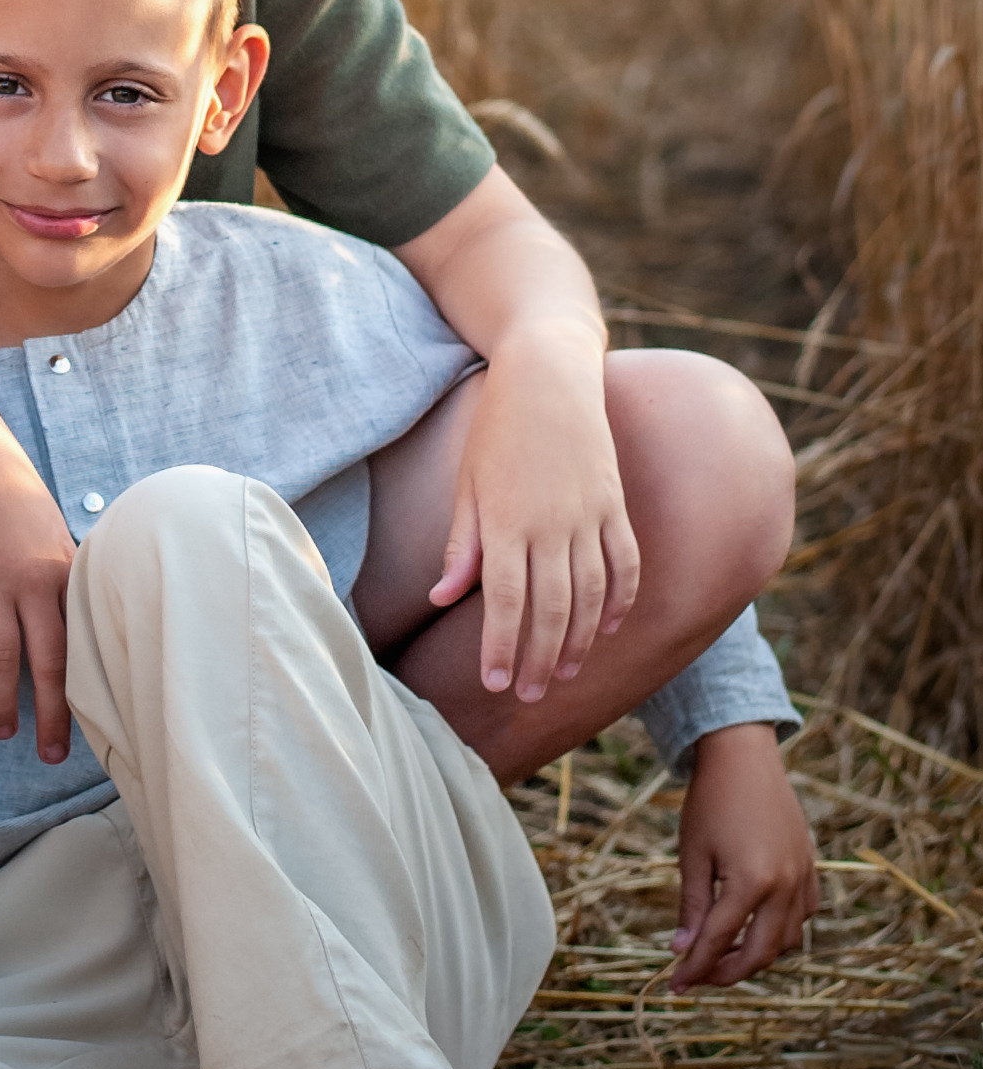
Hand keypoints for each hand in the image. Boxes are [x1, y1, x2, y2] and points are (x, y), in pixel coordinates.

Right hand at [0, 387, 77, 762]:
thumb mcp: (41, 523)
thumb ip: (55, 567)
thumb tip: (64, 608)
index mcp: (62, 567)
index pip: (81, 640)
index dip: (83, 686)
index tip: (94, 722)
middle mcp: (34, 577)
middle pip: (49, 660)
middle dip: (52, 713)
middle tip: (53, 755)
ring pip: (2, 656)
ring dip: (2, 701)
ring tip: (1, 733)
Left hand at [428, 331, 640, 700]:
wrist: (548, 374)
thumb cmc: (496, 430)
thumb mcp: (467, 484)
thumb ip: (462, 546)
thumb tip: (442, 597)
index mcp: (507, 522)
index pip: (506, 602)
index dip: (502, 648)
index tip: (495, 683)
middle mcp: (552, 524)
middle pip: (553, 609)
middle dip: (541, 659)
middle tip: (530, 695)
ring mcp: (590, 514)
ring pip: (592, 594)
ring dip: (582, 640)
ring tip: (566, 673)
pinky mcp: (615, 502)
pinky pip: (626, 562)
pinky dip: (621, 599)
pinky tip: (610, 627)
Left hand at [670, 724, 819, 987]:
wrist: (745, 758)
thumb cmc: (710, 802)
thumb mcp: (693, 855)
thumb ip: (692, 907)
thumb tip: (682, 951)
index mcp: (751, 883)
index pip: (719, 942)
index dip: (695, 968)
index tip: (674, 985)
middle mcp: (785, 886)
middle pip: (760, 953)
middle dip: (727, 973)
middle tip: (698, 977)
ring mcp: (803, 877)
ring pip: (787, 940)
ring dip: (756, 954)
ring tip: (722, 953)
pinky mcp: (810, 867)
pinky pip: (803, 915)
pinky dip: (781, 930)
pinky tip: (754, 926)